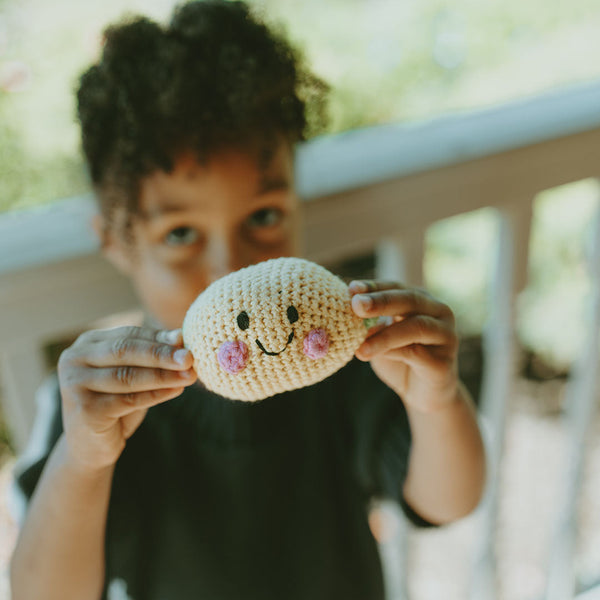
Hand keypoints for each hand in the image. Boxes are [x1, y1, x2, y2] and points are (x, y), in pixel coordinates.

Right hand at [57, 326, 195, 471]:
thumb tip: (181, 336)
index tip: (185, 340)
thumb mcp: (134, 374)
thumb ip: (152, 355)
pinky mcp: (84, 409)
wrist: (90, 447)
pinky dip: (156, 394)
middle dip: (161, 354)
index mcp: (87, 343)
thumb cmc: (116, 403)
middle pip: (125, 351)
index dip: (158, 337)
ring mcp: (75, 384)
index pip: (128, 334)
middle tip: (189, 357)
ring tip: (189, 376)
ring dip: (163, 375)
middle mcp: (74, 359)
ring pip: (127, 376)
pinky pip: (128, 399)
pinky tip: (176, 391)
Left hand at [349, 280, 458, 412]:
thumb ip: (371, 324)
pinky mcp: (444, 362)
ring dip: (385, 334)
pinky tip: (370, 356)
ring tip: (359, 346)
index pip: (396, 287)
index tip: (351, 289)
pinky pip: (417, 353)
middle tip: (357, 305)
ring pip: (417, 326)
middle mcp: (439, 313)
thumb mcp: (380, 337)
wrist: (421, 394)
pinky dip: (391, 352)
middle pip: (411, 299)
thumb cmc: (399, 359)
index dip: (374, 286)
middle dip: (381, 301)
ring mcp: (446, 336)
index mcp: (421, 300)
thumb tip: (351, 311)